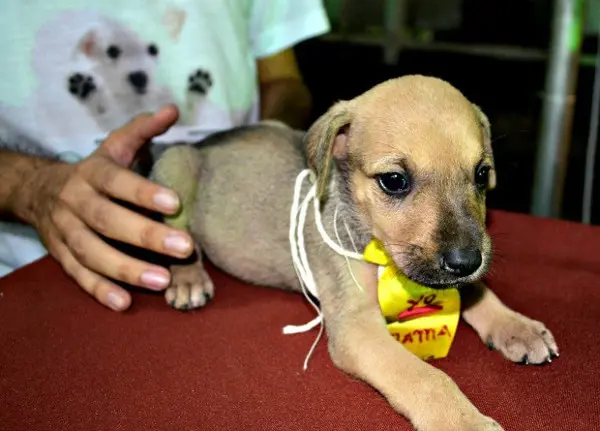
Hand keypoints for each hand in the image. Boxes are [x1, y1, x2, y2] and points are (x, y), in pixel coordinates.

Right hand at [18, 105, 193, 310]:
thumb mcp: (116, 147)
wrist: (41, 192)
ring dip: (126, 269)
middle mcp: (75, 201)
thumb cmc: (96, 172)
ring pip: (91, 252)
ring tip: (163, 281)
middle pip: (108, 220)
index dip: (143, 192)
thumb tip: (172, 109)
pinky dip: (99, 290)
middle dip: (146, 235)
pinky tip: (125, 303)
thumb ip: (143, 131)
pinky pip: (78, 275)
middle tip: (185, 249)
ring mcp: (65, 231)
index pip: (117, 181)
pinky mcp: (61, 256)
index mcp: (92, 173)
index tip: (177, 203)